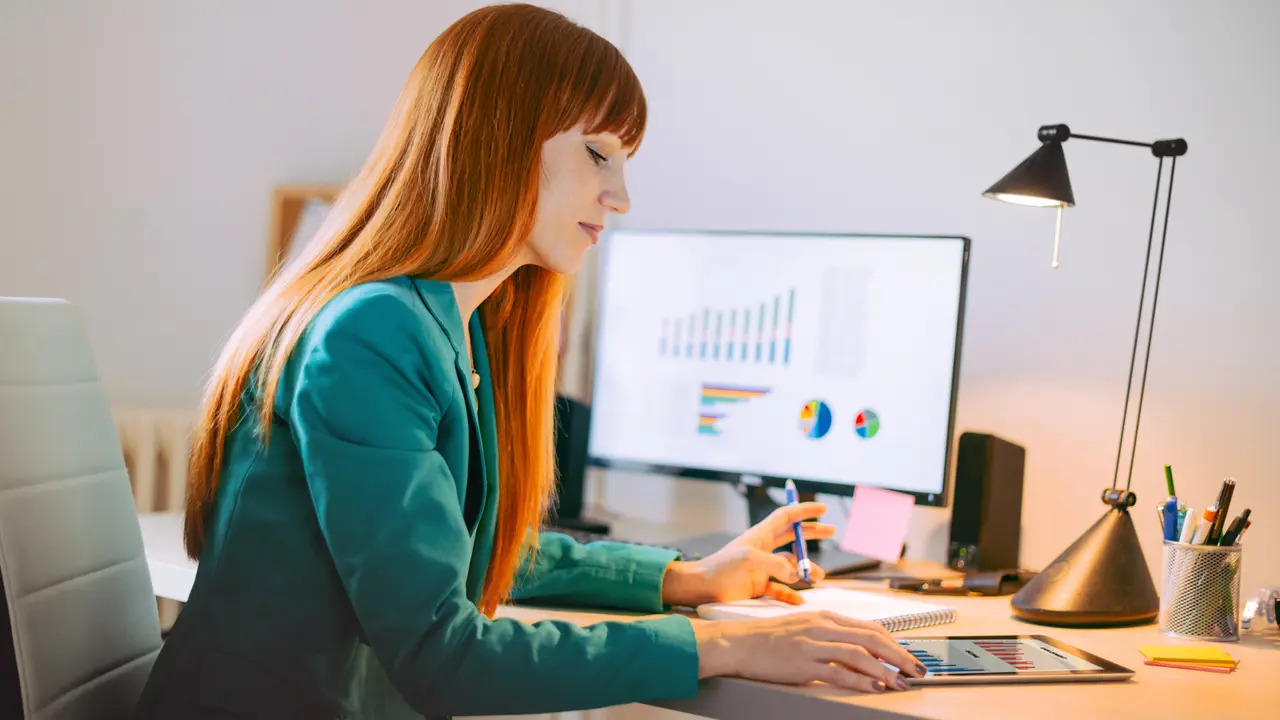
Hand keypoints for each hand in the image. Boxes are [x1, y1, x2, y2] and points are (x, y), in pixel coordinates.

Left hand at [662, 501, 834, 606]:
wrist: (700, 589)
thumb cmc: (721, 570)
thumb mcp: (748, 560)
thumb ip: (774, 564)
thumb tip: (797, 573)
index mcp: (760, 536)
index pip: (785, 517)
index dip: (803, 511)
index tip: (822, 508)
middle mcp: (762, 549)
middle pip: (792, 536)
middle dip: (811, 533)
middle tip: (831, 531)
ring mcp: (761, 568)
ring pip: (790, 565)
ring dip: (806, 568)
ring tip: (818, 577)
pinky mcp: (757, 586)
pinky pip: (780, 589)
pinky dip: (791, 594)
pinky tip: (799, 599)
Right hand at [694, 612, 926, 692]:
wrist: (738, 643)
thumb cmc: (768, 638)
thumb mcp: (803, 628)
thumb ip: (829, 636)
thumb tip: (857, 650)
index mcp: (825, 616)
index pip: (869, 627)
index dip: (894, 642)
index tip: (909, 654)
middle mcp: (822, 626)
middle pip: (871, 639)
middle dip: (900, 655)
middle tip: (918, 669)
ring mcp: (812, 643)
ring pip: (859, 654)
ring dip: (886, 670)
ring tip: (902, 682)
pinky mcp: (803, 662)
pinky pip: (838, 671)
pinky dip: (860, 679)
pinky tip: (874, 686)